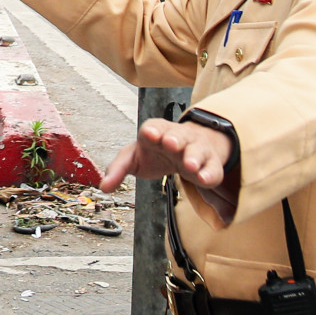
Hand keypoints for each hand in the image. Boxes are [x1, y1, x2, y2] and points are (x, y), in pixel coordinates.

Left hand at [99, 118, 238, 222]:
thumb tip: (103, 187)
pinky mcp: (209, 165)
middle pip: (177, 136)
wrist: (184, 149)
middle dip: (174, 139)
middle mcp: (177, 138)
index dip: (152, 130)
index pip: (152, 127)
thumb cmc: (154, 152)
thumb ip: (117, 170)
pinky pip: (212, 168)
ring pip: (197, 150)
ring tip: (189, 164)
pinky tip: (204, 179)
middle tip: (170, 144)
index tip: (149, 133)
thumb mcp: (133, 158)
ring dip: (193, 156)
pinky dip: (209, 173)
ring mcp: (195, 150)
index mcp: (155, 133)